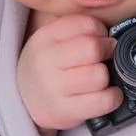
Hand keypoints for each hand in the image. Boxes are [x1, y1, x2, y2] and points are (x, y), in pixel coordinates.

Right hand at [17, 14, 122, 132]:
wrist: (22, 100)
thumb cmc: (46, 67)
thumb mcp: (52, 40)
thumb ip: (79, 30)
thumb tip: (112, 39)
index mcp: (45, 37)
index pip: (86, 24)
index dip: (101, 32)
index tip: (100, 40)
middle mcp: (45, 61)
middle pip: (93, 49)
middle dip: (106, 53)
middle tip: (104, 59)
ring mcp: (53, 88)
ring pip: (99, 76)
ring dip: (107, 78)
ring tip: (99, 80)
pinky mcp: (64, 111)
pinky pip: (103, 101)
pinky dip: (112, 97)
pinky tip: (105, 95)